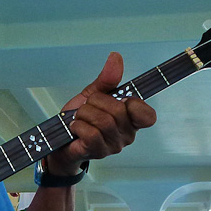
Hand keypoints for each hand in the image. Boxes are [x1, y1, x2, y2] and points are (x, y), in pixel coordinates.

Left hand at [45, 52, 156, 174]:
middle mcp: (127, 135)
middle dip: (96, 102)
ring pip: (103, 121)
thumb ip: (107, 79)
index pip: (148, 116)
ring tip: (79, 117)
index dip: (134, 104)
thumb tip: (116, 57)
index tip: (119, 100)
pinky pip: (92, 134)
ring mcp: (113, 145)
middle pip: (119, 111)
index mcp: (131, 120)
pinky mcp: (98, 152)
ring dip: (84, 114)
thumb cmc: (81, 117)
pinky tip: (75, 127)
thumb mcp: (94, 94)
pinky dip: (78, 126)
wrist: (61, 138)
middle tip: (88, 106)